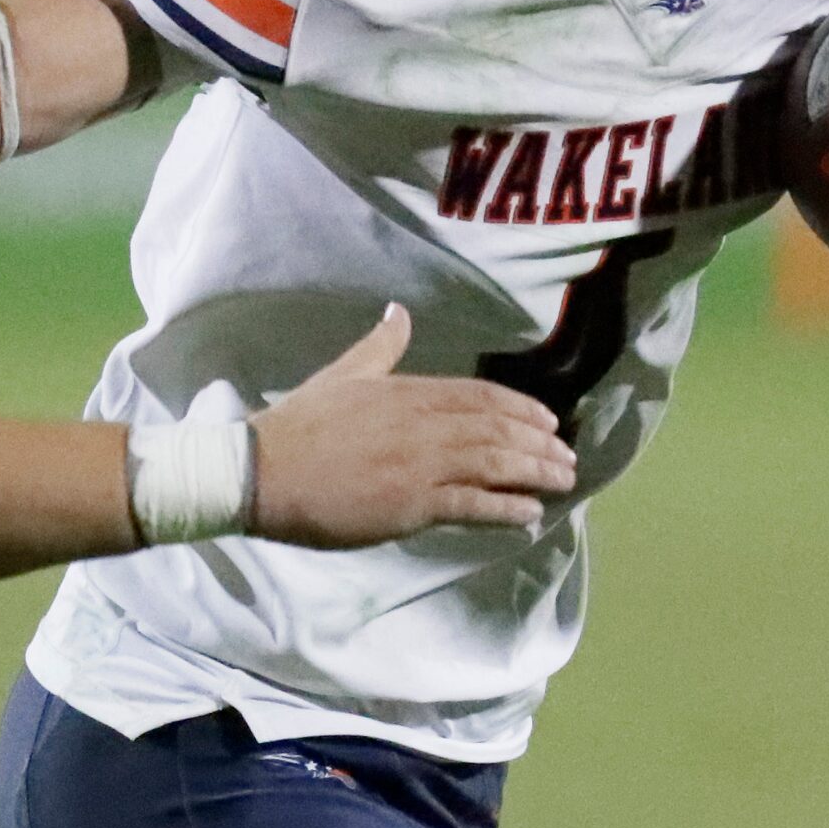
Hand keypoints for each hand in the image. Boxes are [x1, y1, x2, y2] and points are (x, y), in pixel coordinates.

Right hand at [249, 305, 578, 543]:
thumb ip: (379, 346)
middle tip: (567, 458)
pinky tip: (530, 515)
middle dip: (539, 444)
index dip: (521, 409)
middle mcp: (423, 424)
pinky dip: (507, 510)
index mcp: (407, 391)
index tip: (549, 422)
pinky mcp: (411, 505)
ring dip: (534, 473)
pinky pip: (473, 505)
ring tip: (561, 482)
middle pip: (497, 430)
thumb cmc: (298, 425)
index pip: (480, 396)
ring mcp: (420, 466)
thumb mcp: (343, 374)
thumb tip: (400, 311)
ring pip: (494, 465)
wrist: (261, 471)